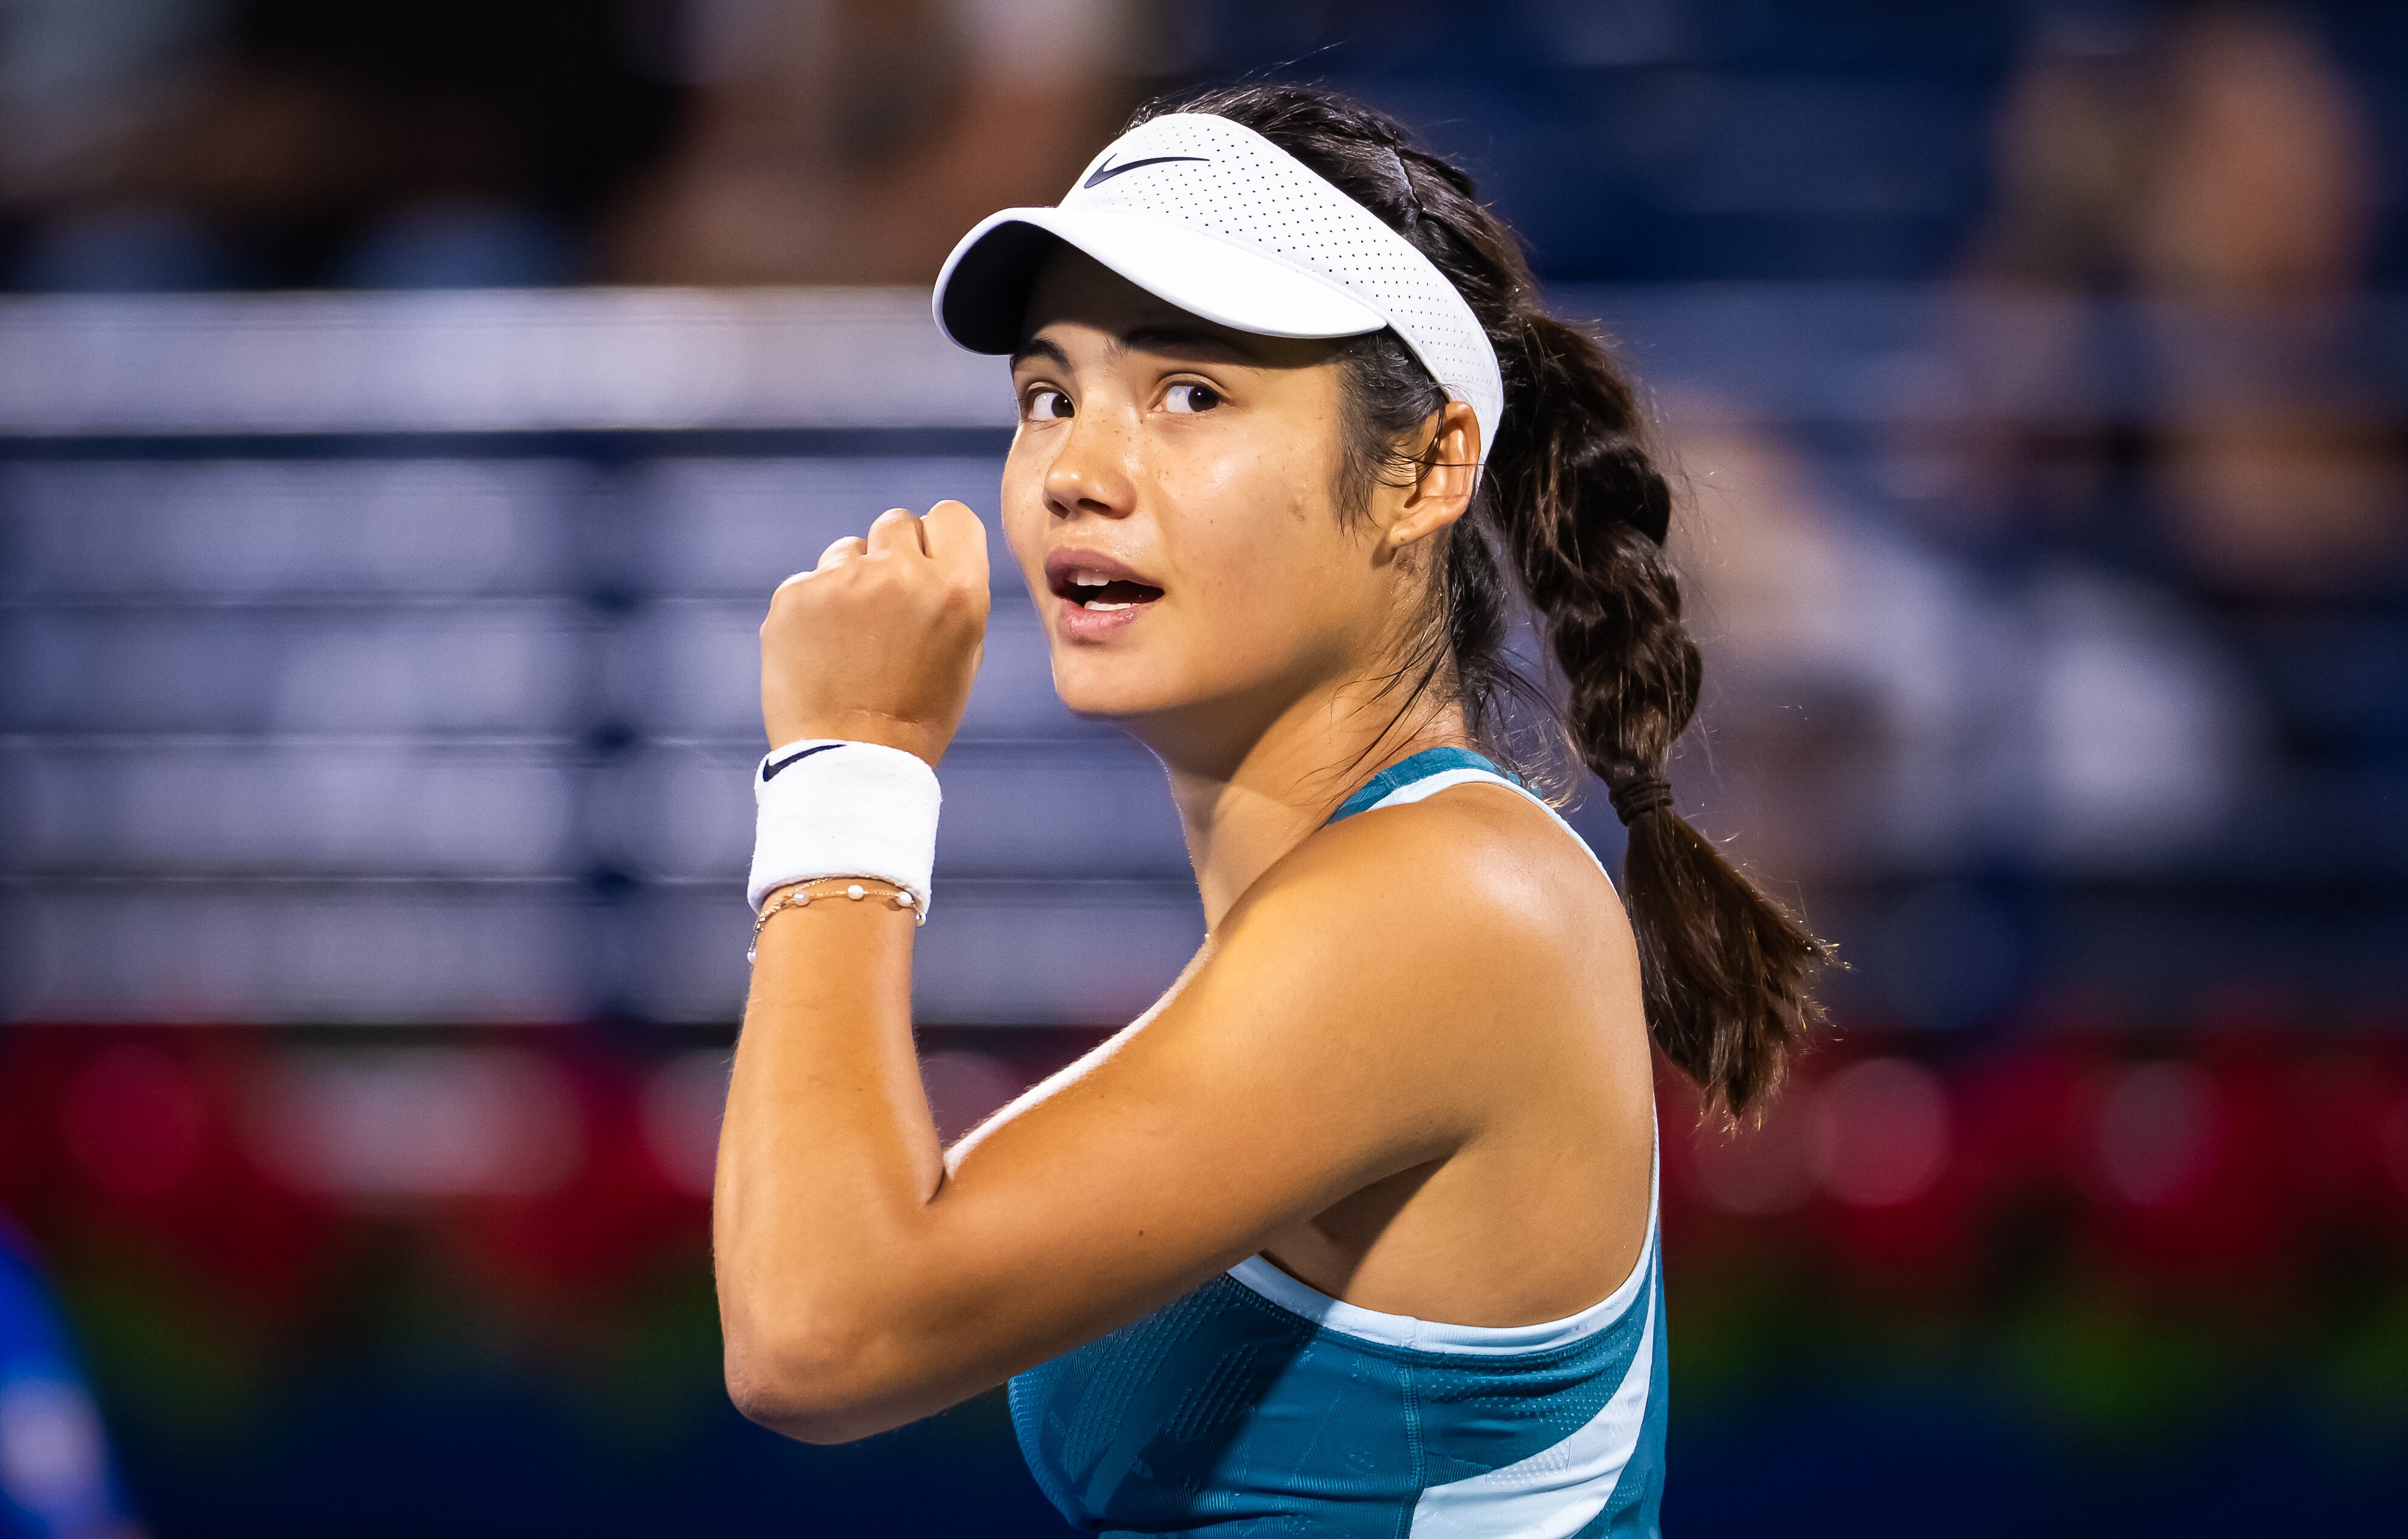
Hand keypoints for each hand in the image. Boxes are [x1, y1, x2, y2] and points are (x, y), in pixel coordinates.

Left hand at [760, 501, 988, 766]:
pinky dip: (813, 608)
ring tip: (851, 640)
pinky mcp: (794, 595)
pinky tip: (821, 650)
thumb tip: (928, 554)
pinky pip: (809, 580)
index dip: (939, 538)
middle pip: (897, 522)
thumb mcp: (964, 652)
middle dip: (893, 554)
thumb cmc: (917, 715)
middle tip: (887, 606)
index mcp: (957, 588)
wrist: (851, 760)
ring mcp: (842, 581)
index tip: (928, 564)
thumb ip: (952, 593)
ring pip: (848, 550)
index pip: (951, 514)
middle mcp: (901, 573)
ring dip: (851, 581)